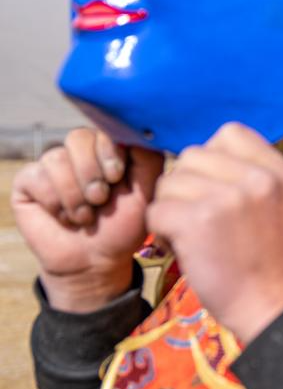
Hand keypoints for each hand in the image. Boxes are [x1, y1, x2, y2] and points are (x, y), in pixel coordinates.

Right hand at [11, 129, 163, 311]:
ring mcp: (52, 164)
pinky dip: (55, 202)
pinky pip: (36, 176)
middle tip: (100, 199)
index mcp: (108, 148)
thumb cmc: (123, 225)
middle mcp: (79, 151)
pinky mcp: (28, 181)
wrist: (95, 260)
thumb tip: (137, 128)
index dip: (109, 153)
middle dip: (91, 173)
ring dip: (75, 194)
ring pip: (56, 158)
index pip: (104, 127)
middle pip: (78, 136)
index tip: (116, 178)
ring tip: (85, 215)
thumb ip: (148, 157)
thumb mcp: (146, 191)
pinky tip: (64, 217)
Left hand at [147, 123, 282, 342]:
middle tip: (196, 214)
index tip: (215, 186)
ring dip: (170, 206)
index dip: (213, 157)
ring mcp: (228, 197)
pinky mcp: (198, 221)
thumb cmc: (273, 257)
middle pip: (193, 155)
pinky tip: (177, 246)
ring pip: (170, 181)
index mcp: (280, 170)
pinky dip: (158, 230)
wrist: (272, 304)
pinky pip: (156, 210)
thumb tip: (212, 151)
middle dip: (186, 184)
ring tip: (187, 232)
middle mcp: (258, 178)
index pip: (230, 132)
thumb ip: (256, 174)